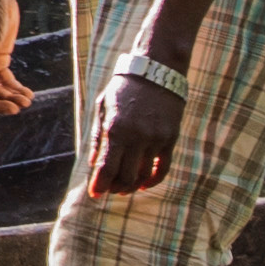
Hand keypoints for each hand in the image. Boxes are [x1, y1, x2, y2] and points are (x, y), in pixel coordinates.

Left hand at [85, 52, 186, 198]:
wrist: (155, 71)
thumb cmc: (124, 88)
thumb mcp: (104, 107)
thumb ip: (99, 137)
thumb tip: (94, 164)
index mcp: (116, 129)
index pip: (107, 168)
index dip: (99, 185)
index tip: (94, 194)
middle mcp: (137, 137)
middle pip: (125, 177)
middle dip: (114, 188)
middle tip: (109, 189)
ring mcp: (156, 139)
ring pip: (143, 176)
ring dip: (132, 186)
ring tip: (124, 186)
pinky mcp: (170, 139)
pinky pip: (163, 168)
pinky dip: (153, 181)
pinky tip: (144, 184)